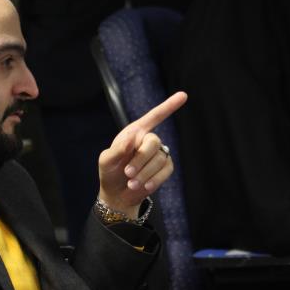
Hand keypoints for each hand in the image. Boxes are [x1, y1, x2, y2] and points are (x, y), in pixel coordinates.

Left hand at [97, 92, 187, 219]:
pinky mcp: (164, 168)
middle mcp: (148, 140)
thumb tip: (132, 138)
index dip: (168, 106)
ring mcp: (158, 154)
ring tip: (131, 183)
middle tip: (127, 173)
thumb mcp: (106, 161)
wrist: (117, 194)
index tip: (183, 95)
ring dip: (144, 173)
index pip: (154, 116)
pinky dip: (154, 179)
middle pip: (153, 142)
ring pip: (159, 158)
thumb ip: (117, 150)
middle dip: (140, 159)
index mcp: (134, 132)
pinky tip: (144, 186)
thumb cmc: (109, 173)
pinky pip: (165, 170)